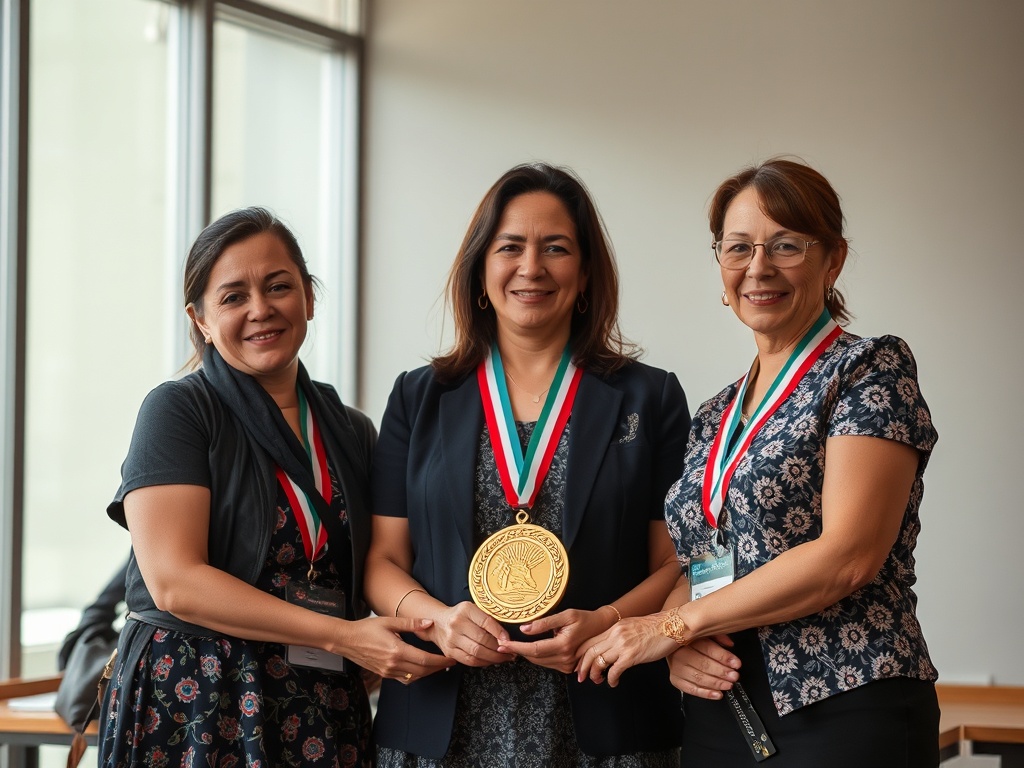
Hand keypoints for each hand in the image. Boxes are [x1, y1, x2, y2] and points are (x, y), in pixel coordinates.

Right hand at [340, 616, 454, 683]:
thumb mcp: (389, 621)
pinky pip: (404, 679)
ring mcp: (388, 672)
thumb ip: (411, 623)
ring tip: (438, 665)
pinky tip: (419, 668)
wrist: (346, 640)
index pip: (425, 660)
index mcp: (396, 651)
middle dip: (438, 668)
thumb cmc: (366, 629)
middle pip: (422, 671)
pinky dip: (415, 675)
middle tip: (449, 662)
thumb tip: (429, 623)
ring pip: (414, 677)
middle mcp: (393, 665)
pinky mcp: (384, 674)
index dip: (440, 661)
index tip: (450, 658)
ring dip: (428, 672)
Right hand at [428, 601, 514, 666]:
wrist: (438, 622)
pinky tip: (490, 661)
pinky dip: (482, 662)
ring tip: (503, 658)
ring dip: (493, 658)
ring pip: (476, 653)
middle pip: (482, 640)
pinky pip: (469, 661)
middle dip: (499, 649)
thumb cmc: (460, 615)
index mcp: (466, 610)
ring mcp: (451, 639)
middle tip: (510, 652)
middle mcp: (456, 623)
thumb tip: (505, 637)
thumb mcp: (473, 610)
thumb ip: (488, 620)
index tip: (509, 640)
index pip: (486, 622)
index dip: (500, 633)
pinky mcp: (449, 651)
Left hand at [498, 608, 612, 673]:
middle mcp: (565, 659)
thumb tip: (524, 629)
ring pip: (539, 662)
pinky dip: (536, 656)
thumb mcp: (565, 615)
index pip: (534, 649)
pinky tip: (528, 648)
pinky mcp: (568, 667)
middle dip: (517, 651)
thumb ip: (544, 623)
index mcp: (563, 645)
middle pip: (534, 658)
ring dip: (525, 654)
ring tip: (512, 645)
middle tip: (502, 644)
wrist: (601, 628)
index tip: (502, 644)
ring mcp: (567, 665)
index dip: (516, 647)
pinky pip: (546, 663)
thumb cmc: (583, 618)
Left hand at [576, 613, 678, 687]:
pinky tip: (613, 682)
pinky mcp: (632, 655)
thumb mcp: (631, 627)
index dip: (581, 655)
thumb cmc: (656, 629)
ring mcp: (623, 645)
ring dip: (595, 674)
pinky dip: (611, 679)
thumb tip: (611, 649)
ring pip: (598, 661)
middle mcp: (615, 635)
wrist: (672, 626)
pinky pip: (614, 670)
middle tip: (581, 677)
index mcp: (614, 628)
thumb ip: (619, 636)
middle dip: (582, 667)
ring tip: (597, 680)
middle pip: (589, 652)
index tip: (579, 664)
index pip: (589, 641)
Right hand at [667, 634, 740, 698]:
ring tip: (729, 685)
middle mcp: (679, 653)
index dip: (723, 657)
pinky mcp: (675, 679)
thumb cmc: (690, 638)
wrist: (671, 644)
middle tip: (734, 676)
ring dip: (716, 683)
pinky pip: (691, 689)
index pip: (707, 648)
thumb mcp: (704, 632)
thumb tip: (730, 645)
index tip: (737, 664)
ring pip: (698, 678)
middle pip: (703, 664)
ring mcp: (676, 668)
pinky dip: (705, 693)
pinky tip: (718, 694)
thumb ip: (717, 636)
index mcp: (686, 638)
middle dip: (721, 671)